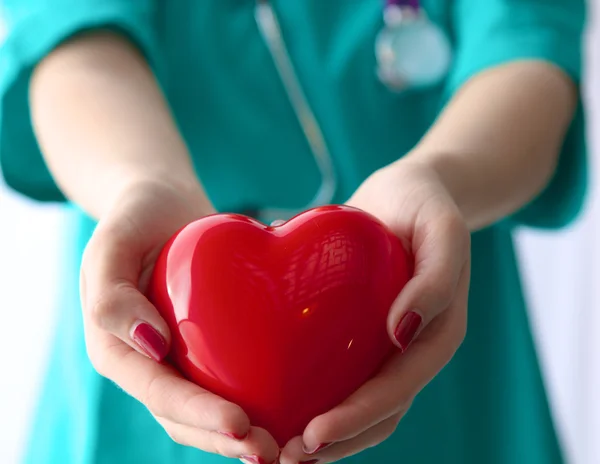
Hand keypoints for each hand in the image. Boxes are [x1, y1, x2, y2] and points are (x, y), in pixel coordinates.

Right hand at [80, 179, 280, 463]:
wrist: (160, 204)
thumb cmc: (134, 219)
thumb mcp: (111, 245)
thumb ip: (112, 296)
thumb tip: (151, 347)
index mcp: (116, 348)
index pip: (158, 392)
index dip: (197, 415)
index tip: (240, 425)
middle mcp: (146, 362)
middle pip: (182, 416)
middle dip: (224, 439)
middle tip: (272, 453)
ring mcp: (175, 358)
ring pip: (205, 410)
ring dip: (240, 435)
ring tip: (285, 447)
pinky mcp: (202, 346)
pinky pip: (226, 380)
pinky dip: (252, 400)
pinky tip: (290, 409)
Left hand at [279, 159, 470, 462]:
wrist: (408, 192)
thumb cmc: (426, 206)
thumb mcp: (443, 229)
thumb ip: (436, 278)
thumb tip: (402, 331)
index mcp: (436, 334)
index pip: (399, 389)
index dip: (359, 417)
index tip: (313, 434)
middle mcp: (411, 347)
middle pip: (378, 411)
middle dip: (336, 440)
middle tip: (285, 458)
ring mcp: (386, 343)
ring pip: (359, 401)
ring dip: (324, 433)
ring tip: (277, 450)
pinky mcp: (361, 330)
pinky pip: (339, 370)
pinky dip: (314, 394)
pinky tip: (277, 403)